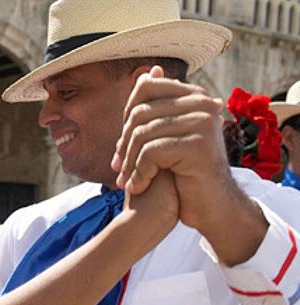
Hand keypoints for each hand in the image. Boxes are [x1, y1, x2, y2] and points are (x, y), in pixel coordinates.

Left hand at [113, 66, 266, 264]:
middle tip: (118, 168)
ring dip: (128, 163)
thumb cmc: (184, 172)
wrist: (211, 205)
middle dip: (123, 144)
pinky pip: (151, 152)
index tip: (122, 145)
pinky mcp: (198, 145)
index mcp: (194, 96)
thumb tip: (145, 73)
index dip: (126, 116)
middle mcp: (201, 104)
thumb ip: (155, 110)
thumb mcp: (167, 137)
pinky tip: (137, 187)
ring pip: (142, 134)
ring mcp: (203, 122)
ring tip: (125, 181)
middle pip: (139, 114)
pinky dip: (139, 173)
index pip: (145, 87)